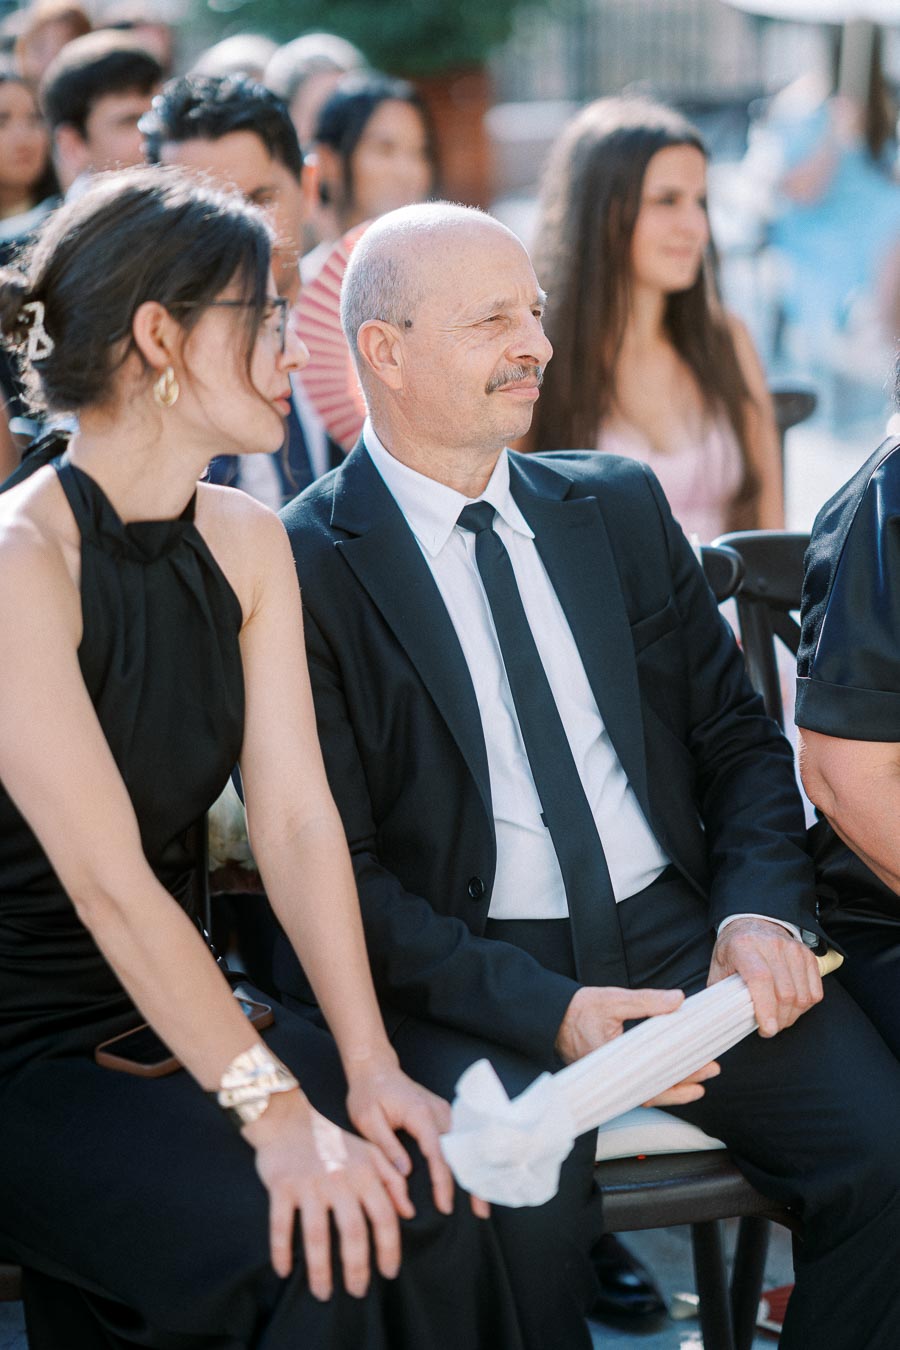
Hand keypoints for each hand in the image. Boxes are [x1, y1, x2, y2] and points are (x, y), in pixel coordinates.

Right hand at [244, 1089, 412, 1295]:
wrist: (288, 1119)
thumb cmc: (332, 1141)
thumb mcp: (369, 1152)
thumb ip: (392, 1179)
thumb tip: (409, 1213)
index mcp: (365, 1172)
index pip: (383, 1216)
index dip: (388, 1248)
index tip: (389, 1273)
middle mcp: (339, 1179)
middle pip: (352, 1232)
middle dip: (357, 1267)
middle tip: (357, 1292)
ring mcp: (309, 1184)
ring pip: (317, 1235)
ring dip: (320, 1269)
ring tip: (323, 1293)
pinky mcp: (282, 1186)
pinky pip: (281, 1225)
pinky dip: (281, 1250)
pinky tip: (284, 1271)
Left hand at [346, 1058, 489, 1220]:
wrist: (374, 1068)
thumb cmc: (367, 1094)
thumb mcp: (367, 1121)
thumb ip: (387, 1146)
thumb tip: (406, 1173)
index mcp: (420, 1114)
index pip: (437, 1154)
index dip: (442, 1183)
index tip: (445, 1207)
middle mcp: (439, 1112)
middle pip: (461, 1151)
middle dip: (472, 1181)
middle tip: (480, 1213)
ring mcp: (444, 1112)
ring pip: (464, 1146)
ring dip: (473, 1172)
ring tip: (480, 1202)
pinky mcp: (443, 1115)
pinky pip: (459, 1141)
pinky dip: (467, 1160)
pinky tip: (470, 1179)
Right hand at [555, 985, 718, 1104]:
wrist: (553, 1017)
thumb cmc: (579, 1009)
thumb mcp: (612, 1000)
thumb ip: (646, 1001)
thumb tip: (678, 1000)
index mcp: (612, 1060)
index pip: (653, 1076)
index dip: (681, 1075)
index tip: (704, 1065)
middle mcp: (612, 1078)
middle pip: (655, 1090)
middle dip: (686, 1084)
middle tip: (713, 1070)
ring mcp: (611, 1081)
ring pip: (647, 1092)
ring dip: (674, 1087)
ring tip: (701, 1081)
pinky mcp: (611, 1078)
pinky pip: (638, 1088)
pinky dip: (658, 1085)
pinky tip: (674, 1080)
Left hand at [709, 917, 821, 1037]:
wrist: (754, 921)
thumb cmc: (735, 948)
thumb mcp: (719, 965)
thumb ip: (719, 992)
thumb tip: (719, 1018)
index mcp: (744, 946)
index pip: (760, 979)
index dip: (765, 1008)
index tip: (766, 1029)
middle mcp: (771, 945)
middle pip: (785, 993)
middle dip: (779, 1020)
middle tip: (769, 1027)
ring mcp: (793, 949)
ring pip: (803, 996)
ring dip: (792, 1016)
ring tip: (779, 1018)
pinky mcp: (808, 955)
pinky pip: (815, 992)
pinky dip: (805, 1006)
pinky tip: (792, 1006)